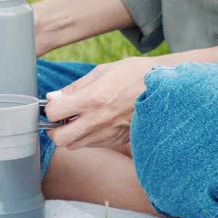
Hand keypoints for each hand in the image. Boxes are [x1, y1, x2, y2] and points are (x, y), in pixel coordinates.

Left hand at [44, 57, 158, 150]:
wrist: (167, 88)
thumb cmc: (134, 74)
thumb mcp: (102, 72)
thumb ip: (75, 87)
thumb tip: (53, 98)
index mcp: (93, 99)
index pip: (54, 113)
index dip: (50, 109)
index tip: (54, 104)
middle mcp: (99, 120)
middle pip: (60, 139)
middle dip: (55, 130)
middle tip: (61, 119)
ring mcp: (109, 133)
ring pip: (75, 146)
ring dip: (71, 135)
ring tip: (79, 120)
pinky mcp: (118, 141)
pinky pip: (92, 145)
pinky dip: (87, 137)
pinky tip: (94, 123)